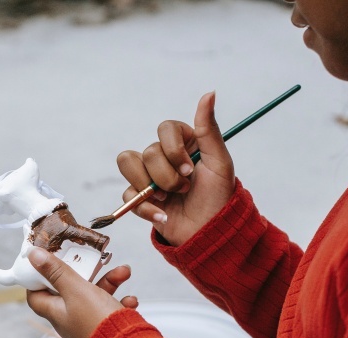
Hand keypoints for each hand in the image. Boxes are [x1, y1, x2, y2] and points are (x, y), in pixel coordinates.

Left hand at [26, 247, 138, 337]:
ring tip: (123, 272)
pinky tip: (130, 300)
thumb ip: (57, 271)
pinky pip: (112, 310)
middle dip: (87, 272)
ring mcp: (89, 325)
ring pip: (96, 297)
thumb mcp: (75, 290)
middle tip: (95, 260)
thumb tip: (33, 256)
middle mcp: (70, 320)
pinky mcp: (107, 328)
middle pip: (71, 290)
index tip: (46, 262)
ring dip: (110, 282)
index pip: (36, 297)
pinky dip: (121, 302)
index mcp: (57, 313)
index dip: (38, 279)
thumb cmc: (97, 322)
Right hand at [115, 91, 235, 246]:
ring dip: (150, 186)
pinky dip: (145, 207)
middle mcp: (165, 157)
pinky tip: (163, 215)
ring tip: (168, 199)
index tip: (189, 169)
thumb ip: (209, 128)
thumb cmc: (219, 198)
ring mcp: (150, 177)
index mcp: (184, 144)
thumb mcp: (219, 162)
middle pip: (148, 152)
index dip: (173, 149)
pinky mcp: (140, 198)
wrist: (209, 234)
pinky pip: (128, 194)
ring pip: (129, 164)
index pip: (164, 129)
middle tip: (184, 189)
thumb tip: (210, 93)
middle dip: (167, 175)